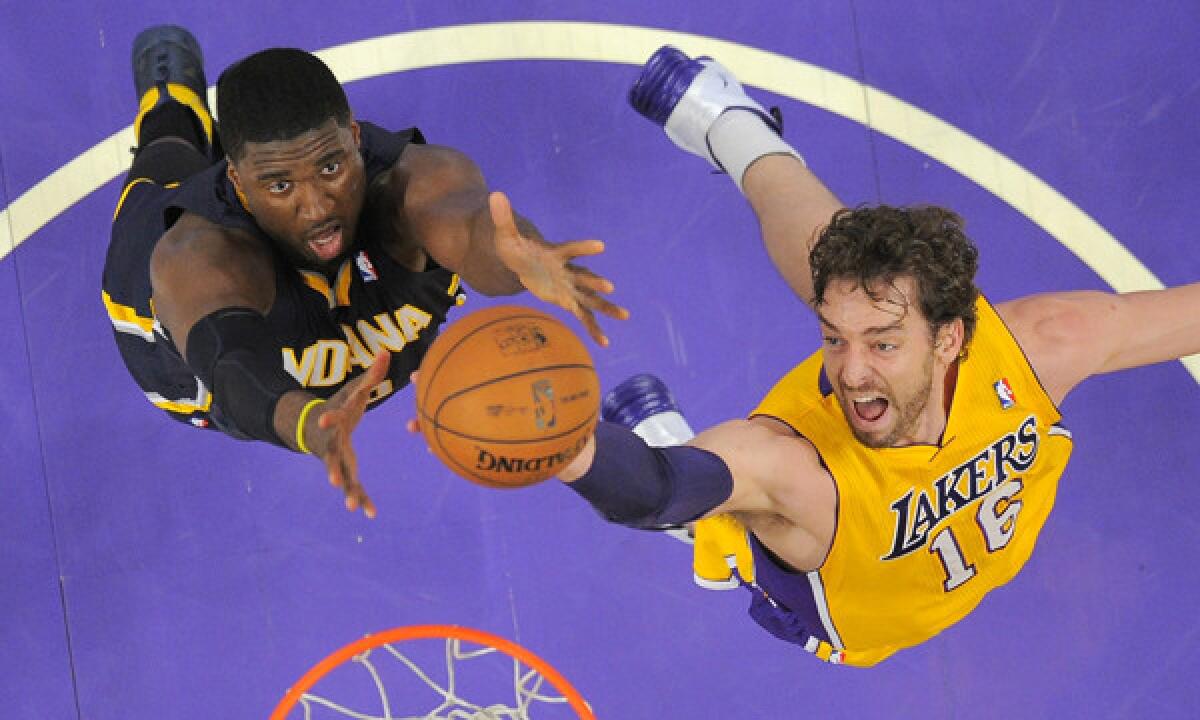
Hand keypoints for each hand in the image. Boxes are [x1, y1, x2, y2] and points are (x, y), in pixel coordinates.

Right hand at [307, 350, 392, 517]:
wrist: (318, 426)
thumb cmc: (341, 405)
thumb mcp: (355, 390)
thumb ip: (371, 375)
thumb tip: (386, 353)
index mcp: (335, 422)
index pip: (331, 418)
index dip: (328, 419)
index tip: (323, 421)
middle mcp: (332, 444)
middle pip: (331, 458)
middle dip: (332, 468)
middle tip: (332, 481)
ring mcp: (337, 460)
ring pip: (342, 479)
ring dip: (347, 493)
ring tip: (351, 507)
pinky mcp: (345, 471)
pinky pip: (354, 487)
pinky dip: (362, 500)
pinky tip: (371, 514)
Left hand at [489, 191, 628, 344]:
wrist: (522, 262)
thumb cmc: (515, 247)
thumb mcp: (506, 235)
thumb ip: (504, 218)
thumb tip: (495, 194)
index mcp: (556, 253)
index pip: (571, 249)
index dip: (584, 248)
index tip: (601, 246)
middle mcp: (568, 270)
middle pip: (584, 277)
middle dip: (595, 282)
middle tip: (609, 287)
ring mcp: (571, 286)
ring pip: (591, 299)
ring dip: (606, 308)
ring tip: (625, 316)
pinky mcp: (569, 300)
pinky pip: (584, 316)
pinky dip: (593, 329)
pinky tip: (605, 344)